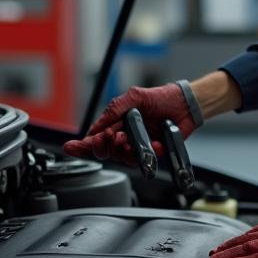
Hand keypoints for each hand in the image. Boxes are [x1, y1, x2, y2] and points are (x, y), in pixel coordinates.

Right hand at [63, 83, 198, 165]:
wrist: (185, 103)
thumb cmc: (160, 98)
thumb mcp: (134, 97)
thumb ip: (115, 109)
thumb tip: (97, 126)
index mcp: (117, 124)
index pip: (95, 138)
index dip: (83, 145)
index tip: (73, 147)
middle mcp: (126, 137)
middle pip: (106, 152)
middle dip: (104, 147)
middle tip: (111, 137)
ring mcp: (139, 146)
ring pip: (123, 158)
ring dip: (124, 150)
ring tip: (128, 140)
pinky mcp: (154, 153)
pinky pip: (147, 160)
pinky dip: (150, 152)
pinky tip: (155, 144)